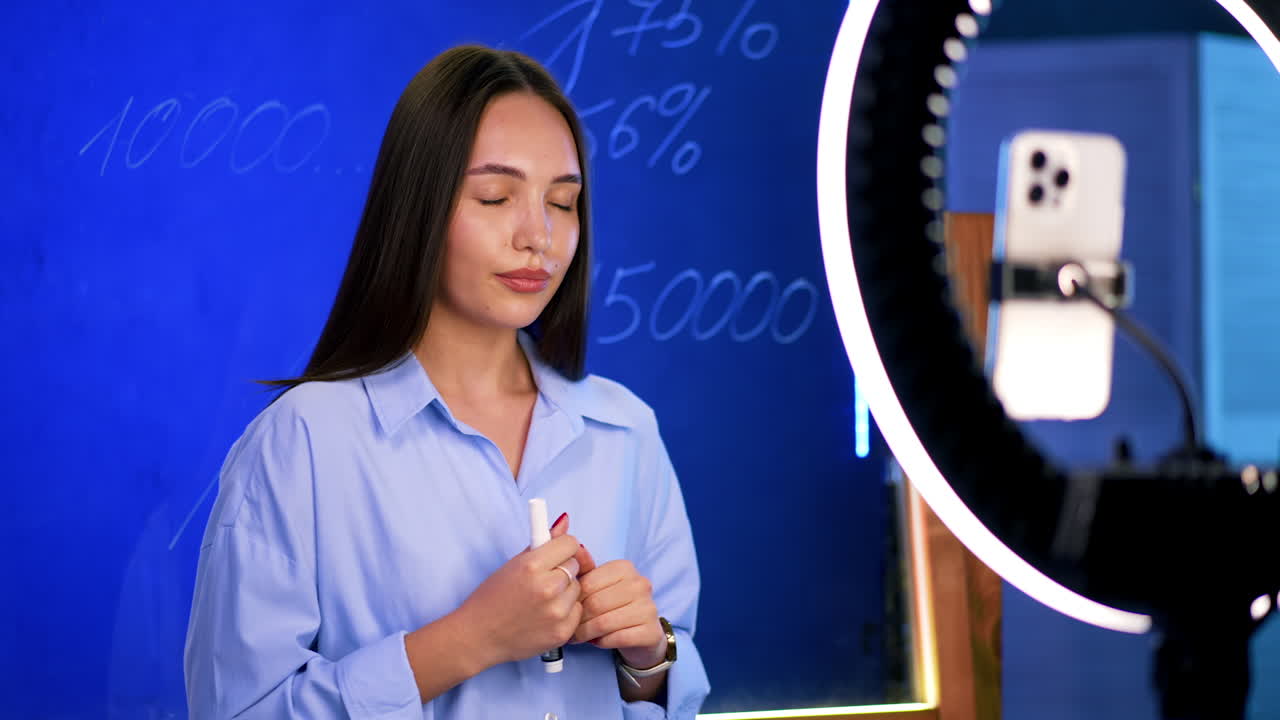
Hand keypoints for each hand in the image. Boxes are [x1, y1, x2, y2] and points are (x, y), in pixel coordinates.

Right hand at [454, 525, 584, 666]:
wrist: (479, 637)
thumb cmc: (491, 598)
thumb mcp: (512, 564)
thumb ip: (541, 542)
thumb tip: (564, 521)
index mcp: (532, 566)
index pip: (570, 544)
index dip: (562, 548)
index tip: (556, 554)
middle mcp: (548, 588)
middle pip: (574, 565)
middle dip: (562, 569)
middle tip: (543, 579)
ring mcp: (556, 612)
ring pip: (577, 588)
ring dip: (565, 591)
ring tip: (543, 599)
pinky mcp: (562, 632)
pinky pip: (577, 611)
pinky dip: (566, 612)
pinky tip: (546, 615)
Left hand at [574, 559, 666, 669]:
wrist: (643, 632)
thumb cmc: (615, 607)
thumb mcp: (599, 588)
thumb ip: (582, 576)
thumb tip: (559, 562)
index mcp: (625, 568)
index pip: (588, 583)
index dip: (573, 600)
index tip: (566, 610)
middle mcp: (640, 584)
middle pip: (595, 604)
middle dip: (577, 619)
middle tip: (569, 627)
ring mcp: (648, 607)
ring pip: (604, 623)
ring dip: (586, 633)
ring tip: (578, 637)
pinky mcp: (651, 631)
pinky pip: (617, 638)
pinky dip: (602, 642)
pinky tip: (598, 641)